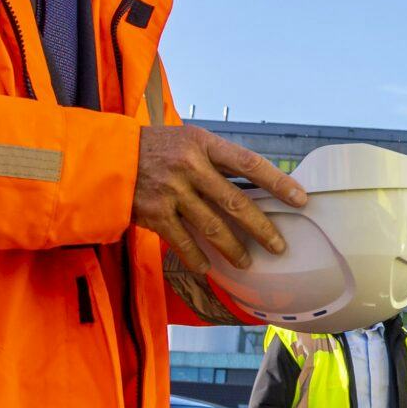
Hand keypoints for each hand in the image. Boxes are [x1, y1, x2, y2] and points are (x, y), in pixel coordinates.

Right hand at [134, 125, 308, 274]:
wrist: (106, 157)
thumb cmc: (155, 148)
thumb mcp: (187, 140)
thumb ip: (216, 160)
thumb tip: (255, 184)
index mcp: (203, 144)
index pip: (249, 164)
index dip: (277, 182)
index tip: (300, 199)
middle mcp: (190, 166)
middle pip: (235, 201)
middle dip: (261, 227)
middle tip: (279, 245)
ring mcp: (172, 191)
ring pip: (212, 226)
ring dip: (233, 248)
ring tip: (248, 261)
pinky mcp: (154, 213)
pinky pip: (183, 241)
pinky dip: (197, 257)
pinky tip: (209, 267)